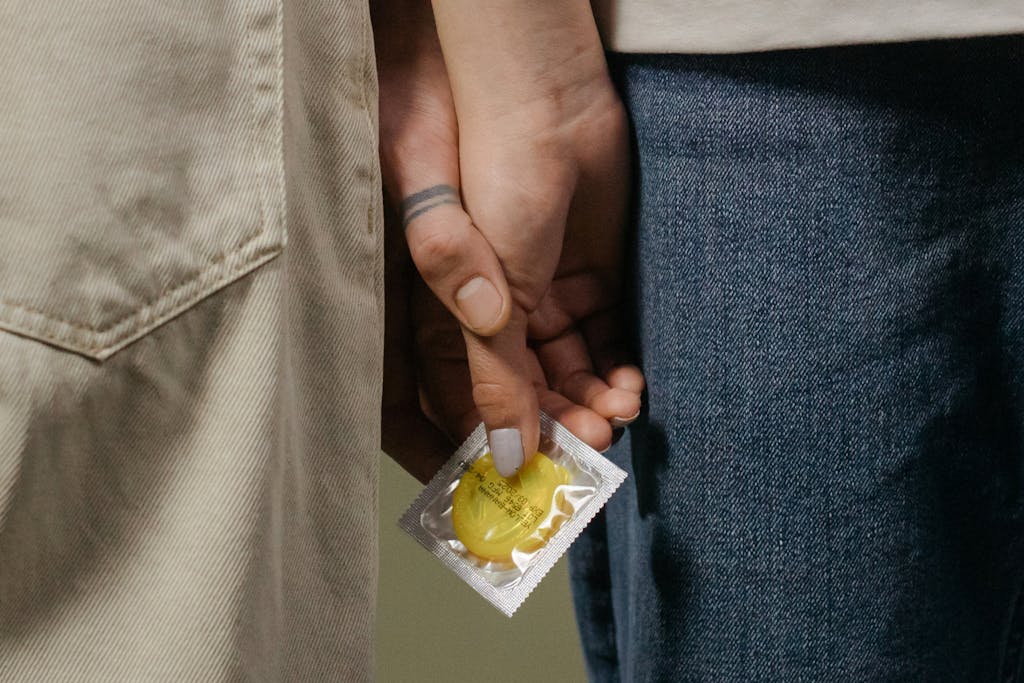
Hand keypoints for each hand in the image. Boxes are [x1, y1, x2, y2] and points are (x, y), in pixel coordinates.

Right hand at [375, 1, 642, 480]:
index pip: (459, 402)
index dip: (485, 446)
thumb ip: (493, 369)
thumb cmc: (482, 174)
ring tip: (621, 416)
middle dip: (555, 428)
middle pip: (520, 394)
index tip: (522, 485)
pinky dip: (616, 366)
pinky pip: (600, 338)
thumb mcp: (479, 282)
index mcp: (447, 317)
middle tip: (591, 453)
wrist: (541, 93)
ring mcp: (538, 294)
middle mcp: (489, 313)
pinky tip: (632, 385)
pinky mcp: (583, 274)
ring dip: (591, 402)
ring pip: (565, 371)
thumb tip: (505, 454)